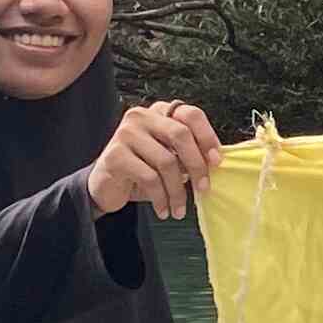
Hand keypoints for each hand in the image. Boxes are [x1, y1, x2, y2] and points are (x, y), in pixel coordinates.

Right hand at [83, 100, 222, 217]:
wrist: (106, 187)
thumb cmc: (141, 171)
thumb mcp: (168, 158)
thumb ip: (188, 153)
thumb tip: (215, 161)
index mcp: (159, 112)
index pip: (190, 115)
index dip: (207, 137)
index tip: (217, 161)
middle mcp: (141, 117)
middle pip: (181, 135)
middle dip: (197, 165)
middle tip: (203, 188)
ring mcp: (126, 134)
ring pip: (166, 161)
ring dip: (178, 191)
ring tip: (179, 209)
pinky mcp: (115, 155)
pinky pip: (149, 178)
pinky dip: (161, 198)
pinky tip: (163, 210)